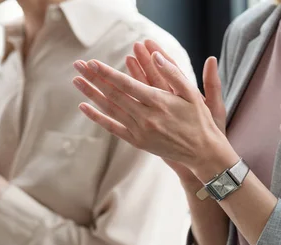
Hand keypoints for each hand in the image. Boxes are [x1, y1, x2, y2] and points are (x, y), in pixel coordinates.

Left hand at [72, 50, 235, 183]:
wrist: (203, 153)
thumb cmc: (201, 121)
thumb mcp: (193, 94)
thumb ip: (174, 74)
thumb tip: (156, 55)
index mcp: (160, 103)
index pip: (128, 85)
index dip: (109, 73)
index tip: (93, 63)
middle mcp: (147, 118)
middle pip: (115, 95)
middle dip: (95, 79)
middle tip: (78, 65)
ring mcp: (141, 131)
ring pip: (111, 110)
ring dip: (92, 94)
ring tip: (77, 81)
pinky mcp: (139, 142)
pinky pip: (114, 128)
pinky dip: (98, 118)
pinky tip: (84, 107)